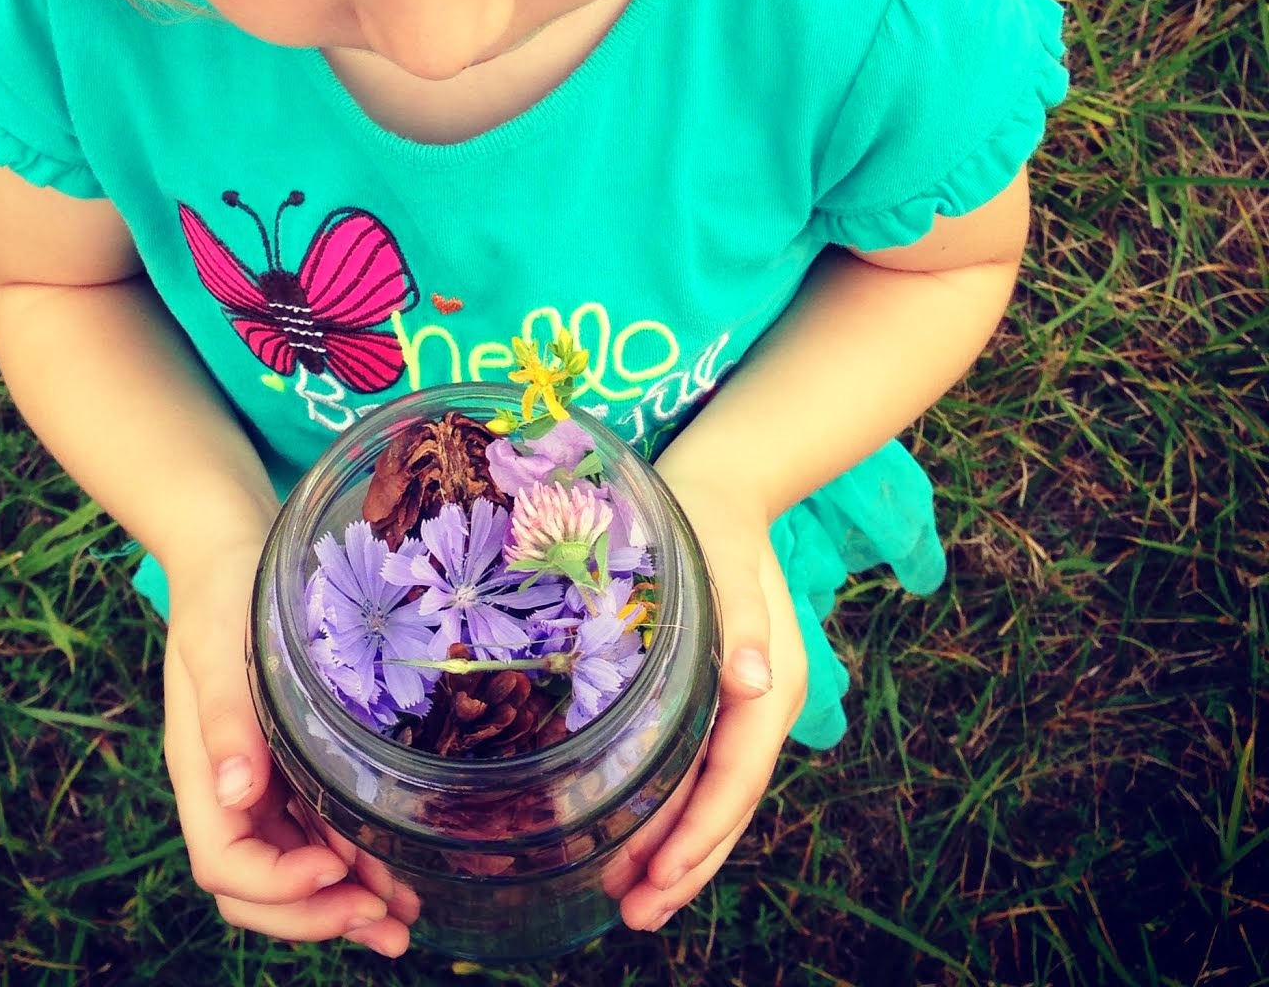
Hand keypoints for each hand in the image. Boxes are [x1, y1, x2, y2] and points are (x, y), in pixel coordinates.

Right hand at [162, 540, 413, 955]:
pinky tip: (399, 874)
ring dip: (346, 902)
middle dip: (319, 915)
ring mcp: (261, 782)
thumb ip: (226, 716)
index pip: (224, 862)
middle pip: (259, 887)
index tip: (335, 866)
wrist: (234, 552)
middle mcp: (229, 789)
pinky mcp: (292, 766)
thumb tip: (236, 792)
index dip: (278, 884)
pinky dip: (355, 861)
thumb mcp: (219, 643)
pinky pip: (318, 832)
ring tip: (406, 918)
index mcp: (200, 771)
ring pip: (295, 869)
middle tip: (387, 923)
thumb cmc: (221, 591)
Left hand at [602, 476, 807, 929]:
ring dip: (672, 847)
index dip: (699, 834)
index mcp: (772, 684)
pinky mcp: (710, 694)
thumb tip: (757, 683)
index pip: (736, 778)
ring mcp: (738, 702)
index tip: (656, 880)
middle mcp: (760, 704)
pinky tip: (631, 832)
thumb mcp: (727, 559)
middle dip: (684, 865)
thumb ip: (744, 621)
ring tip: (625, 897)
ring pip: (710, 794)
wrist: (719, 483)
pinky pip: (693, 766)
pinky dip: (667, 807)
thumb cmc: (712, 517)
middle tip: (633, 915)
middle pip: (726, 804)